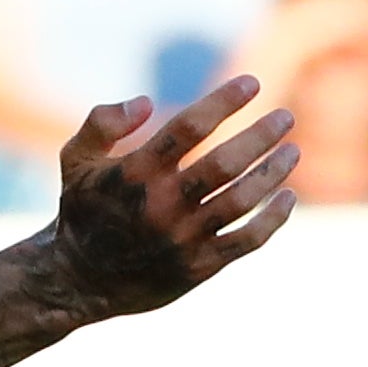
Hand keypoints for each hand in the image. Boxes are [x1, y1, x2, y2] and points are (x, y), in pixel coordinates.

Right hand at [43, 74, 297, 316]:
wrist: (76, 282)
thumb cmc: (84, 212)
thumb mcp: (74, 162)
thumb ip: (101, 123)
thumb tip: (145, 101)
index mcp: (134, 175)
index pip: (188, 127)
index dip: (224, 101)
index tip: (251, 83)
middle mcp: (160, 206)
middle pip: (225, 163)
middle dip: (261, 135)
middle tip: (284, 117)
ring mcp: (181, 238)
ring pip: (242, 199)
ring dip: (274, 171)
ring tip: (293, 151)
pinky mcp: (197, 266)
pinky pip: (247, 239)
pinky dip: (274, 217)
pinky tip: (287, 197)